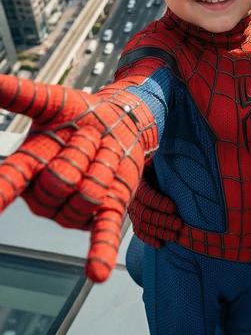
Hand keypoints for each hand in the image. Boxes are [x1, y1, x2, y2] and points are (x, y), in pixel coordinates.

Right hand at [0, 76, 156, 281]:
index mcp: (28, 166)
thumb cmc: (78, 113)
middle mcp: (45, 194)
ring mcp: (74, 207)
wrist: (120, 118)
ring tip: (101, 150)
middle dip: (82, 149)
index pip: (7, 182)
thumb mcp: (50, 100)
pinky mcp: (105, 211)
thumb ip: (19, 95)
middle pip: (62, 181)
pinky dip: (98, 254)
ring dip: (102, 163)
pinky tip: (95, 273)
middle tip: (88, 134)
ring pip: (86, 195)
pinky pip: (100, 235)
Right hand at [129, 166, 180, 248]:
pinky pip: (139, 231)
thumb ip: (160, 161)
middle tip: (179, 224)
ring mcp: (132, 208)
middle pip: (145, 213)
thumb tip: (168, 157)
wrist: (144, 168)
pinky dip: (149, 238)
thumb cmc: (154, 163)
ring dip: (159, 232)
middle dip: (163, 221)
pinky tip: (160, 244)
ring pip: (143, 224)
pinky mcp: (135, 217)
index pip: (146, 195)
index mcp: (137, 180)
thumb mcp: (156, 159)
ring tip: (175, 235)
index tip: (173, 207)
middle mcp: (132, 196)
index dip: (159, 203)